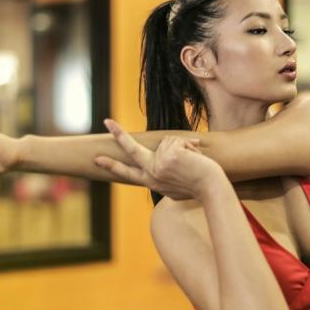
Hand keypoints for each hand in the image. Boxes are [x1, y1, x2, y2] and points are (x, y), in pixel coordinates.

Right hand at [93, 119, 221, 199]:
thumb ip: (164, 175)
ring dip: (183, 148)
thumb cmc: (198, 188)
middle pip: (131, 150)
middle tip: (107, 121)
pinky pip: (177, 141)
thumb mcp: (174, 186)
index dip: (112, 165)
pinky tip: (195, 158)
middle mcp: (152, 174)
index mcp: (152, 182)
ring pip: (168, 142)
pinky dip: (189, 146)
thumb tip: (163, 155)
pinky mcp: (169, 156)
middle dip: (119, 134)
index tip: (97, 160)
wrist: (211, 189)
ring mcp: (159, 165)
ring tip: (194, 162)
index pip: (128, 173)